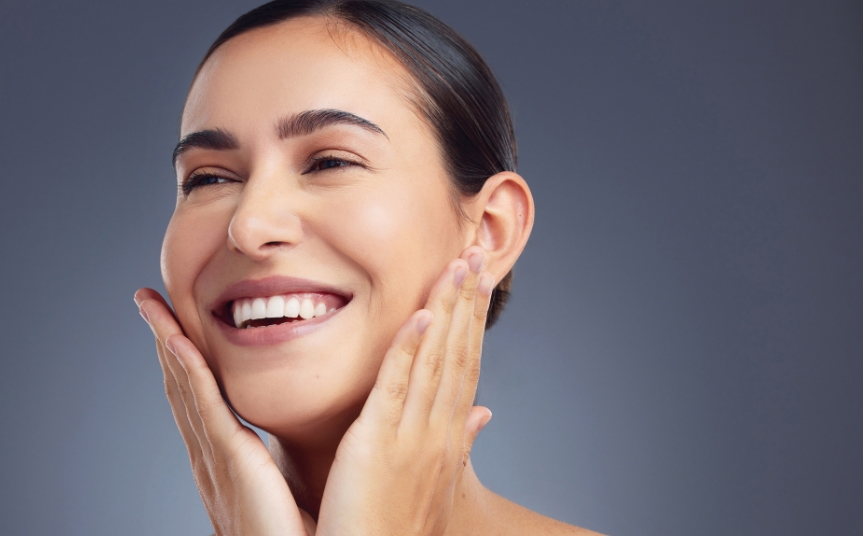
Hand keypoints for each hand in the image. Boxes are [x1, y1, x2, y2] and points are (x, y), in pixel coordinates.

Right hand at [134, 289, 314, 535]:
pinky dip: (190, 372)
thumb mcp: (276, 494)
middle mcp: (208, 457)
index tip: (172, 325)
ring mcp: (214, 458)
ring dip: (168, 342)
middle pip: (180, 385)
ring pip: (185, 387)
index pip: (195, 398)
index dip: (180, 359)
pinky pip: (206, 407)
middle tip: (148, 301)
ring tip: (152, 306)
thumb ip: (270, 468)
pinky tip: (178, 342)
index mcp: (220, 462)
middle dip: (164, 340)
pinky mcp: (232, 461)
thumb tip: (279, 454)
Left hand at [315, 246, 494, 534]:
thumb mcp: (436, 482)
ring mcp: (412, 436)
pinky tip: (420, 314)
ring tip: (458, 266)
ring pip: (436, 361)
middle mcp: (438, 432)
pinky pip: (397, 386)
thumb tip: (483, 414)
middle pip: (458, 354)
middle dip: (467, 303)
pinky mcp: (378, 443)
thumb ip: (458, 442)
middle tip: (476, 254)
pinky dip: (410, 349)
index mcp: (446, 438)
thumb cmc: (398, 531)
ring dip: (448, 310)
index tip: (478, 282)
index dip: (473, 322)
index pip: (465, 366)